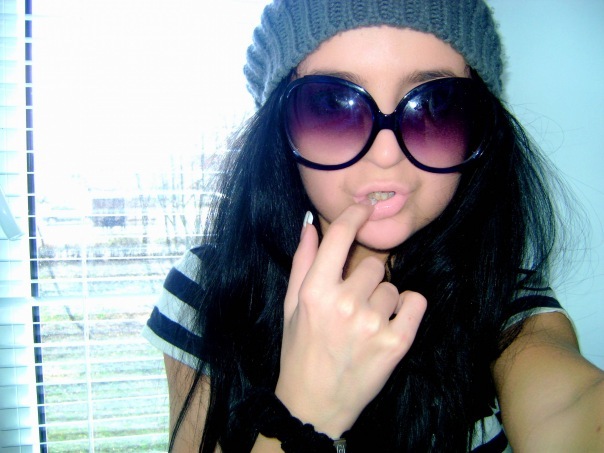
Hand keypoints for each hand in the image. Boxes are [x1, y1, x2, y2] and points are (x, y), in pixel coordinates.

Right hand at [275, 203, 426, 437]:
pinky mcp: (397, 343)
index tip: (365, 209)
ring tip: (365, 324)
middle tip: (351, 305)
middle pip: (372, 265)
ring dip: (382, 300)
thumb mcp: (291, 306)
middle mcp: (344, 303)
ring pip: (391, 286)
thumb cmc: (299, 351)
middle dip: (364, 280)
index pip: (340, 237)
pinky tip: (390, 323)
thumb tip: (310, 225)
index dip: (355, 216)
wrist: (315, 403)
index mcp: (315, 291)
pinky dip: (407, 308)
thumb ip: (302, 262)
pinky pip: (415, 302)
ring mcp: (373, 324)